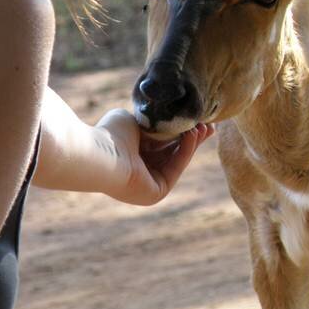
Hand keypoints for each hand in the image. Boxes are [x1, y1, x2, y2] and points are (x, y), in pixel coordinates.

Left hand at [96, 109, 213, 205]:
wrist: (98, 154)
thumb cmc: (109, 134)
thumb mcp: (135, 120)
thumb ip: (151, 120)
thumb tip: (165, 116)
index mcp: (134, 156)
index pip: (163, 143)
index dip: (180, 131)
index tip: (197, 118)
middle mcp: (141, 172)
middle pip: (173, 152)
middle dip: (192, 138)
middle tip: (209, 125)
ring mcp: (149, 184)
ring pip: (177, 160)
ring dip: (192, 143)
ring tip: (205, 126)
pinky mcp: (156, 192)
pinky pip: (175, 168)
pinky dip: (185, 151)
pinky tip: (193, 134)